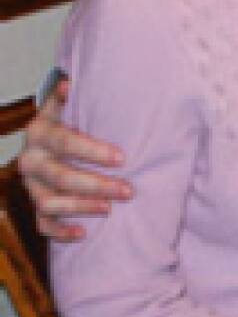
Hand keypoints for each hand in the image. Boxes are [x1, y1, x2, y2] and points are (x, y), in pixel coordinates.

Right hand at [17, 79, 133, 241]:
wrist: (48, 139)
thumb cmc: (69, 121)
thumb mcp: (67, 105)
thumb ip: (69, 97)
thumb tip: (69, 82)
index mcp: (39, 132)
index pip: (65, 142)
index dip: (93, 151)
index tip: (122, 158)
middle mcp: (30, 160)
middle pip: (60, 177)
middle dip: (96, 185)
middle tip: (128, 190)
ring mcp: (30, 185)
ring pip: (49, 202)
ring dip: (80, 208)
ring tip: (109, 209)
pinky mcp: (34, 204)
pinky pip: (42, 224)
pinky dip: (60, 232)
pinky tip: (83, 233)